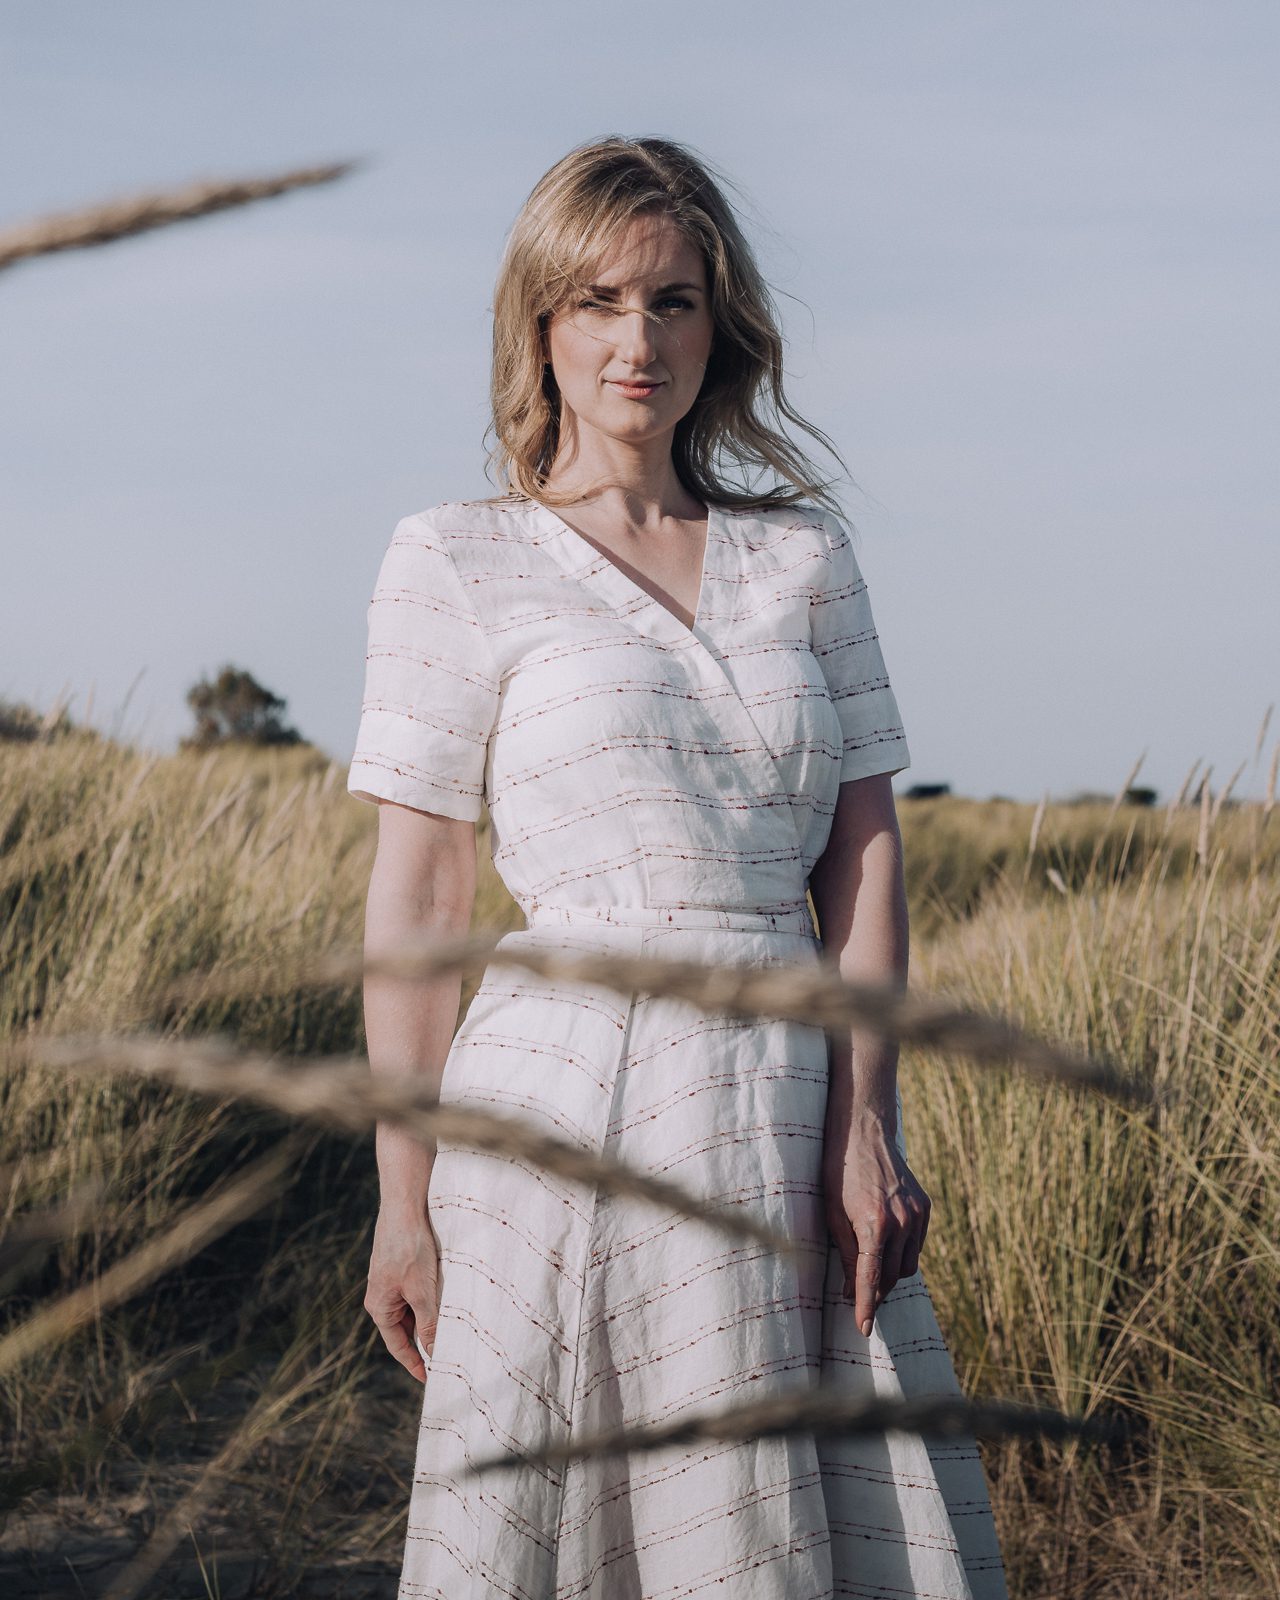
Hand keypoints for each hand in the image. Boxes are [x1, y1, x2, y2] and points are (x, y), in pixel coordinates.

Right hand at [364, 1206, 441, 1382]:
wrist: (407, 1204)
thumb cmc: (410, 1247)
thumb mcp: (422, 1290)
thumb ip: (428, 1324)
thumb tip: (434, 1353)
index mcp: (379, 1306)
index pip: (398, 1346)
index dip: (415, 1363)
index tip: (431, 1379)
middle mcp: (382, 1296)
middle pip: (406, 1328)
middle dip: (426, 1341)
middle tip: (450, 1356)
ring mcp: (392, 1280)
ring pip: (414, 1308)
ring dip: (431, 1318)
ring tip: (455, 1330)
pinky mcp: (403, 1266)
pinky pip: (417, 1291)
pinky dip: (432, 1300)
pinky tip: (450, 1301)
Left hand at [823, 1112, 930, 1338]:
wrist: (864, 1132)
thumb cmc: (840, 1171)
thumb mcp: (833, 1214)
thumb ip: (848, 1254)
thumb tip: (853, 1290)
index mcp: (874, 1225)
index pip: (872, 1279)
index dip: (866, 1306)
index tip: (864, 1328)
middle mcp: (902, 1222)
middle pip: (892, 1276)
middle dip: (876, 1292)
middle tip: (858, 1299)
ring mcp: (917, 1215)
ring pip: (908, 1265)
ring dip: (890, 1274)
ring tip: (870, 1270)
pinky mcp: (925, 1208)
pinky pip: (916, 1245)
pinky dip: (902, 1253)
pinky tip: (885, 1247)